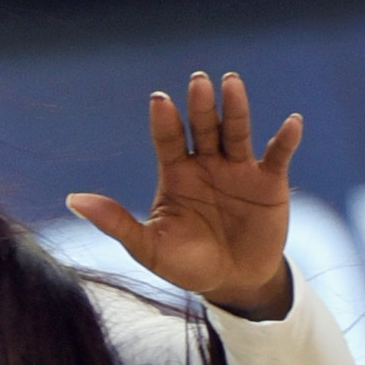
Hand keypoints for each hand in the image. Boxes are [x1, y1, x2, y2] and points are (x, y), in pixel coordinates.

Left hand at [65, 71, 299, 318]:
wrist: (231, 282)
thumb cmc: (185, 263)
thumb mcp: (148, 247)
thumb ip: (115, 222)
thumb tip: (73, 200)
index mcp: (177, 174)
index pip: (169, 140)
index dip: (165, 121)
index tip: (159, 100)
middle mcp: (207, 163)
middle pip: (204, 127)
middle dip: (200, 105)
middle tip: (197, 82)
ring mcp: (239, 168)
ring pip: (237, 131)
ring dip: (235, 108)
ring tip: (231, 83)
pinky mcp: (269, 180)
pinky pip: (277, 155)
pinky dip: (285, 139)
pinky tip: (290, 123)